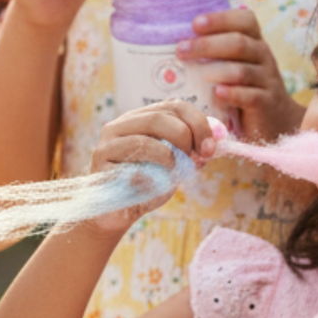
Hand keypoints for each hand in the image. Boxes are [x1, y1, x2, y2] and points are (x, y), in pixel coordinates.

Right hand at [87, 100, 215, 231]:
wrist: (116, 212)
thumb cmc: (149, 184)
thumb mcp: (175, 164)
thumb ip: (192, 150)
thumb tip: (217, 140)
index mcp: (143, 118)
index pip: (174, 105)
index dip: (198, 123)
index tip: (211, 148)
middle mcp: (123, 123)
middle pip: (160, 117)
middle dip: (186, 137)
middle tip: (196, 159)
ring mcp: (108, 141)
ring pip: (145, 140)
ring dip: (169, 159)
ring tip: (172, 173)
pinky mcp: (100, 162)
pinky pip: (131, 167)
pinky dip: (150, 178)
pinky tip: (151, 185)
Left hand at [177, 6, 302, 142]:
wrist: (276, 119)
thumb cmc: (244, 85)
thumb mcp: (234, 63)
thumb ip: (215, 52)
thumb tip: (173, 43)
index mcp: (254, 40)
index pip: (245, 19)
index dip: (220, 19)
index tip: (194, 24)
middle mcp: (263, 55)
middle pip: (239, 43)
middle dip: (207, 45)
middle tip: (181, 50)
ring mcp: (267, 79)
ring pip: (243, 70)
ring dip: (216, 70)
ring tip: (196, 74)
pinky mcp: (267, 103)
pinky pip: (251, 96)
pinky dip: (233, 94)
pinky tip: (217, 93)